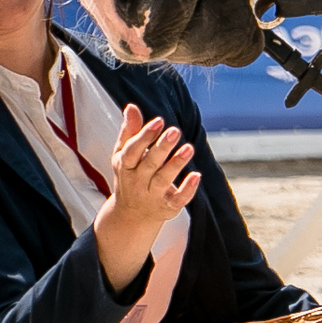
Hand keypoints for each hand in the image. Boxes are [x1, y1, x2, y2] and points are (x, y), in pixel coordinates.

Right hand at [95, 103, 198, 290]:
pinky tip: (197, 175)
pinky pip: (178, 199)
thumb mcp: (125, 155)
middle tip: (175, 130)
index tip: (159, 121)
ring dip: (176, 164)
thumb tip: (132, 107)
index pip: (132, 151)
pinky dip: (187, 189)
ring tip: (189, 148)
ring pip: (163, 180)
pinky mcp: (168, 207)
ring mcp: (152, 195)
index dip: (144, 136)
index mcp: (125, 166)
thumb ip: (130, 132)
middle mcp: (137, 181)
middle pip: (149, 164)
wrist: (130, 216)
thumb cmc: (131, 175)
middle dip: (161, 148)